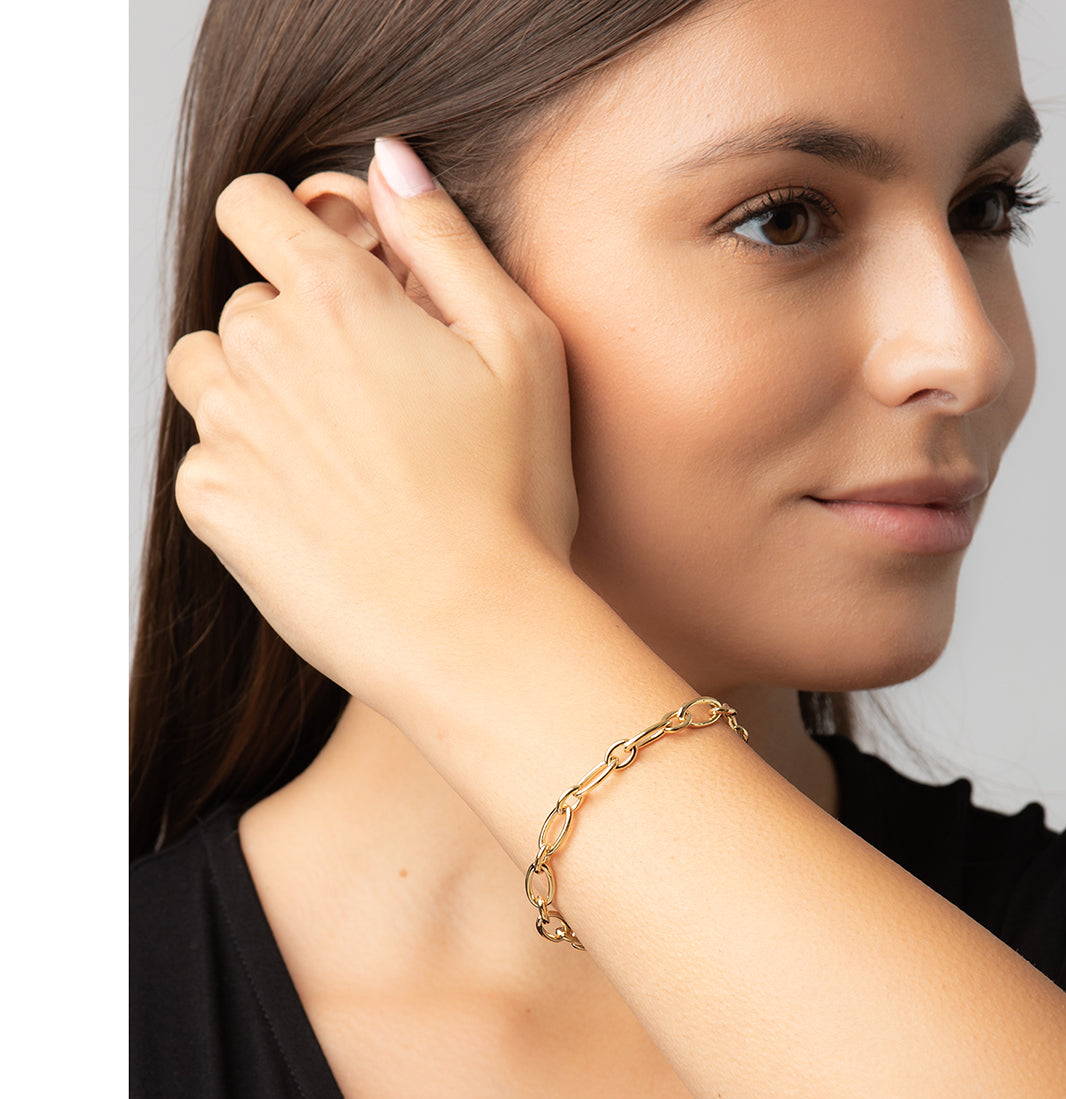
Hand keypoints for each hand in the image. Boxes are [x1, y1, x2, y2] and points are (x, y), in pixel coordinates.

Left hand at [165, 141, 579, 716]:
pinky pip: (203, 457)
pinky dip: (245, 470)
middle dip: (292, 331)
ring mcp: (229, 429)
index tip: (326, 272)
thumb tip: (390, 162)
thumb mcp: (520, 346)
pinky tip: (315, 507)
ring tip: (332, 452)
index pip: (251, 206)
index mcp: (338, 297)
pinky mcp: (213, 502)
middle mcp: (264, 351)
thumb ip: (447, 240)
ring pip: (206, 374)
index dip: (286, 228)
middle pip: (240, 305)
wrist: (470, 626)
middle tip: (367, 399)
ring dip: (253, 392)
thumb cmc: (513, 496)